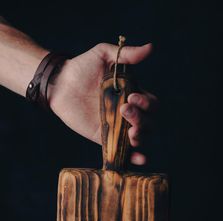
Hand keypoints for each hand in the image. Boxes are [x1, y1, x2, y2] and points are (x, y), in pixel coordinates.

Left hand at [48, 42, 157, 164]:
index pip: (151, 104)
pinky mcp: (105, 138)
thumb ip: (126, 54)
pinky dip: (134, 158)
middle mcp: (127, 112)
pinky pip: (122, 151)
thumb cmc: (81, 67)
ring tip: (131, 133)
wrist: (59, 84)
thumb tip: (150, 48)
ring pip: (140, 137)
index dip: (147, 103)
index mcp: (131, 94)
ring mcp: (117, 127)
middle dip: (142, 120)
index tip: (130, 97)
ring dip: (141, 137)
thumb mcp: (104, 55)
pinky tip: (139, 159)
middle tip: (124, 111)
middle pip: (149, 123)